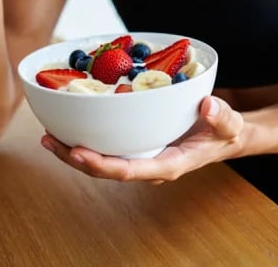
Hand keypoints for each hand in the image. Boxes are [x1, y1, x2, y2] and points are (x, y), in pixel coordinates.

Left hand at [40, 96, 243, 183]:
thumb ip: (222, 116)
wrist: (225, 134)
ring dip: (73, 152)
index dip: (101, 164)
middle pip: (106, 170)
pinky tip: (67, 126)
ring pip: (101, 161)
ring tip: (48, 136)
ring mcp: (141, 157)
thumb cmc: (226, 131)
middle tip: (50, 141)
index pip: (130, 171)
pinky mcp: (137, 146)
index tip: (78, 152)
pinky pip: (107, 147)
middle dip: (75, 159)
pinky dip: (86, 138)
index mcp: (169, 164)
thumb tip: (208, 106)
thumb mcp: (230, 124)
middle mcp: (150, 165)